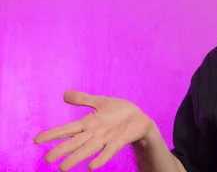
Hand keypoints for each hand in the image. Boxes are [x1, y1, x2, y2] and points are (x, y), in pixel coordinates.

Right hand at [34, 90, 155, 170]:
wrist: (139, 118)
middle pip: (74, 143)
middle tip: (46, 160)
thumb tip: (64, 94)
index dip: (52, 134)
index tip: (36, 140)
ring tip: (62, 168)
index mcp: (87, 123)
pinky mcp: (118, 142)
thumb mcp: (100, 102)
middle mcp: (93, 134)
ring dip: (75, 158)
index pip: (67, 129)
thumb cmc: (118, 111)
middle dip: (61, 150)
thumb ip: (83, 100)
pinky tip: (91, 166)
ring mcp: (105, 139)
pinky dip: (100, 158)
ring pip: (87, 150)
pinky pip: (108, 151)